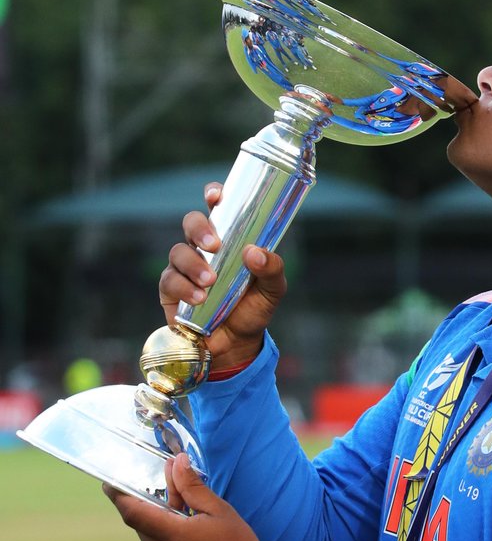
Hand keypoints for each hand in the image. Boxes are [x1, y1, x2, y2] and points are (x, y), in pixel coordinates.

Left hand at [104, 452, 262, 540]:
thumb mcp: (219, 512)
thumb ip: (192, 487)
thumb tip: (176, 462)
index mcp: (172, 536)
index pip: (132, 511)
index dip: (117, 494)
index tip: (109, 482)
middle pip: (143, 524)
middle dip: (154, 507)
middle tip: (175, 494)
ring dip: (163, 527)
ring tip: (192, 523)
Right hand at [158, 182, 287, 370]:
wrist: (237, 345)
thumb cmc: (254, 309)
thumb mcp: (273, 289)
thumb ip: (272, 269)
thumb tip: (254, 252)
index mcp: (229, 240)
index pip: (218, 208)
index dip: (213, 195)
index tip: (216, 196)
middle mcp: (204, 249)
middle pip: (191, 222)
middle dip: (199, 228)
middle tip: (213, 245)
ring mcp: (185, 268)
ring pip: (178, 251)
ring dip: (193, 264)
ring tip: (210, 282)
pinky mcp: (171, 290)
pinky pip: (170, 280)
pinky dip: (184, 287)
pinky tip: (200, 298)